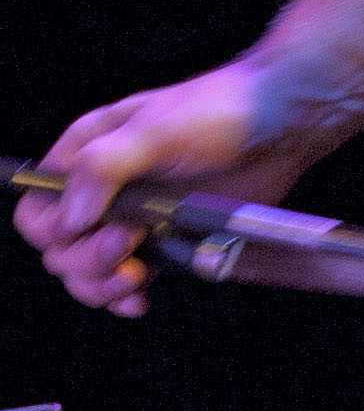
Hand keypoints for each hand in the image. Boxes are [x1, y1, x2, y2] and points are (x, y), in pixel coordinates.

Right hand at [15, 63, 312, 313]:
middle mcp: (101, 191)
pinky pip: (129, 280)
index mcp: (84, 155)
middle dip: (85, 259)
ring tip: (137, 275)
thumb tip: (70, 220)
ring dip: (102, 285)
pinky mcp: (166, 241)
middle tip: (130, 243)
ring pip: (88, 272)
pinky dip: (126, 296)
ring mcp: (133, 219)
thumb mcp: (155, 128)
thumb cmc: (217, 111)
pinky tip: (140, 299)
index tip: (93, 230)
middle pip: (59, 250)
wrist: (279, 123)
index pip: (37, 211)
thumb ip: (104, 168)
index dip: (53, 232)